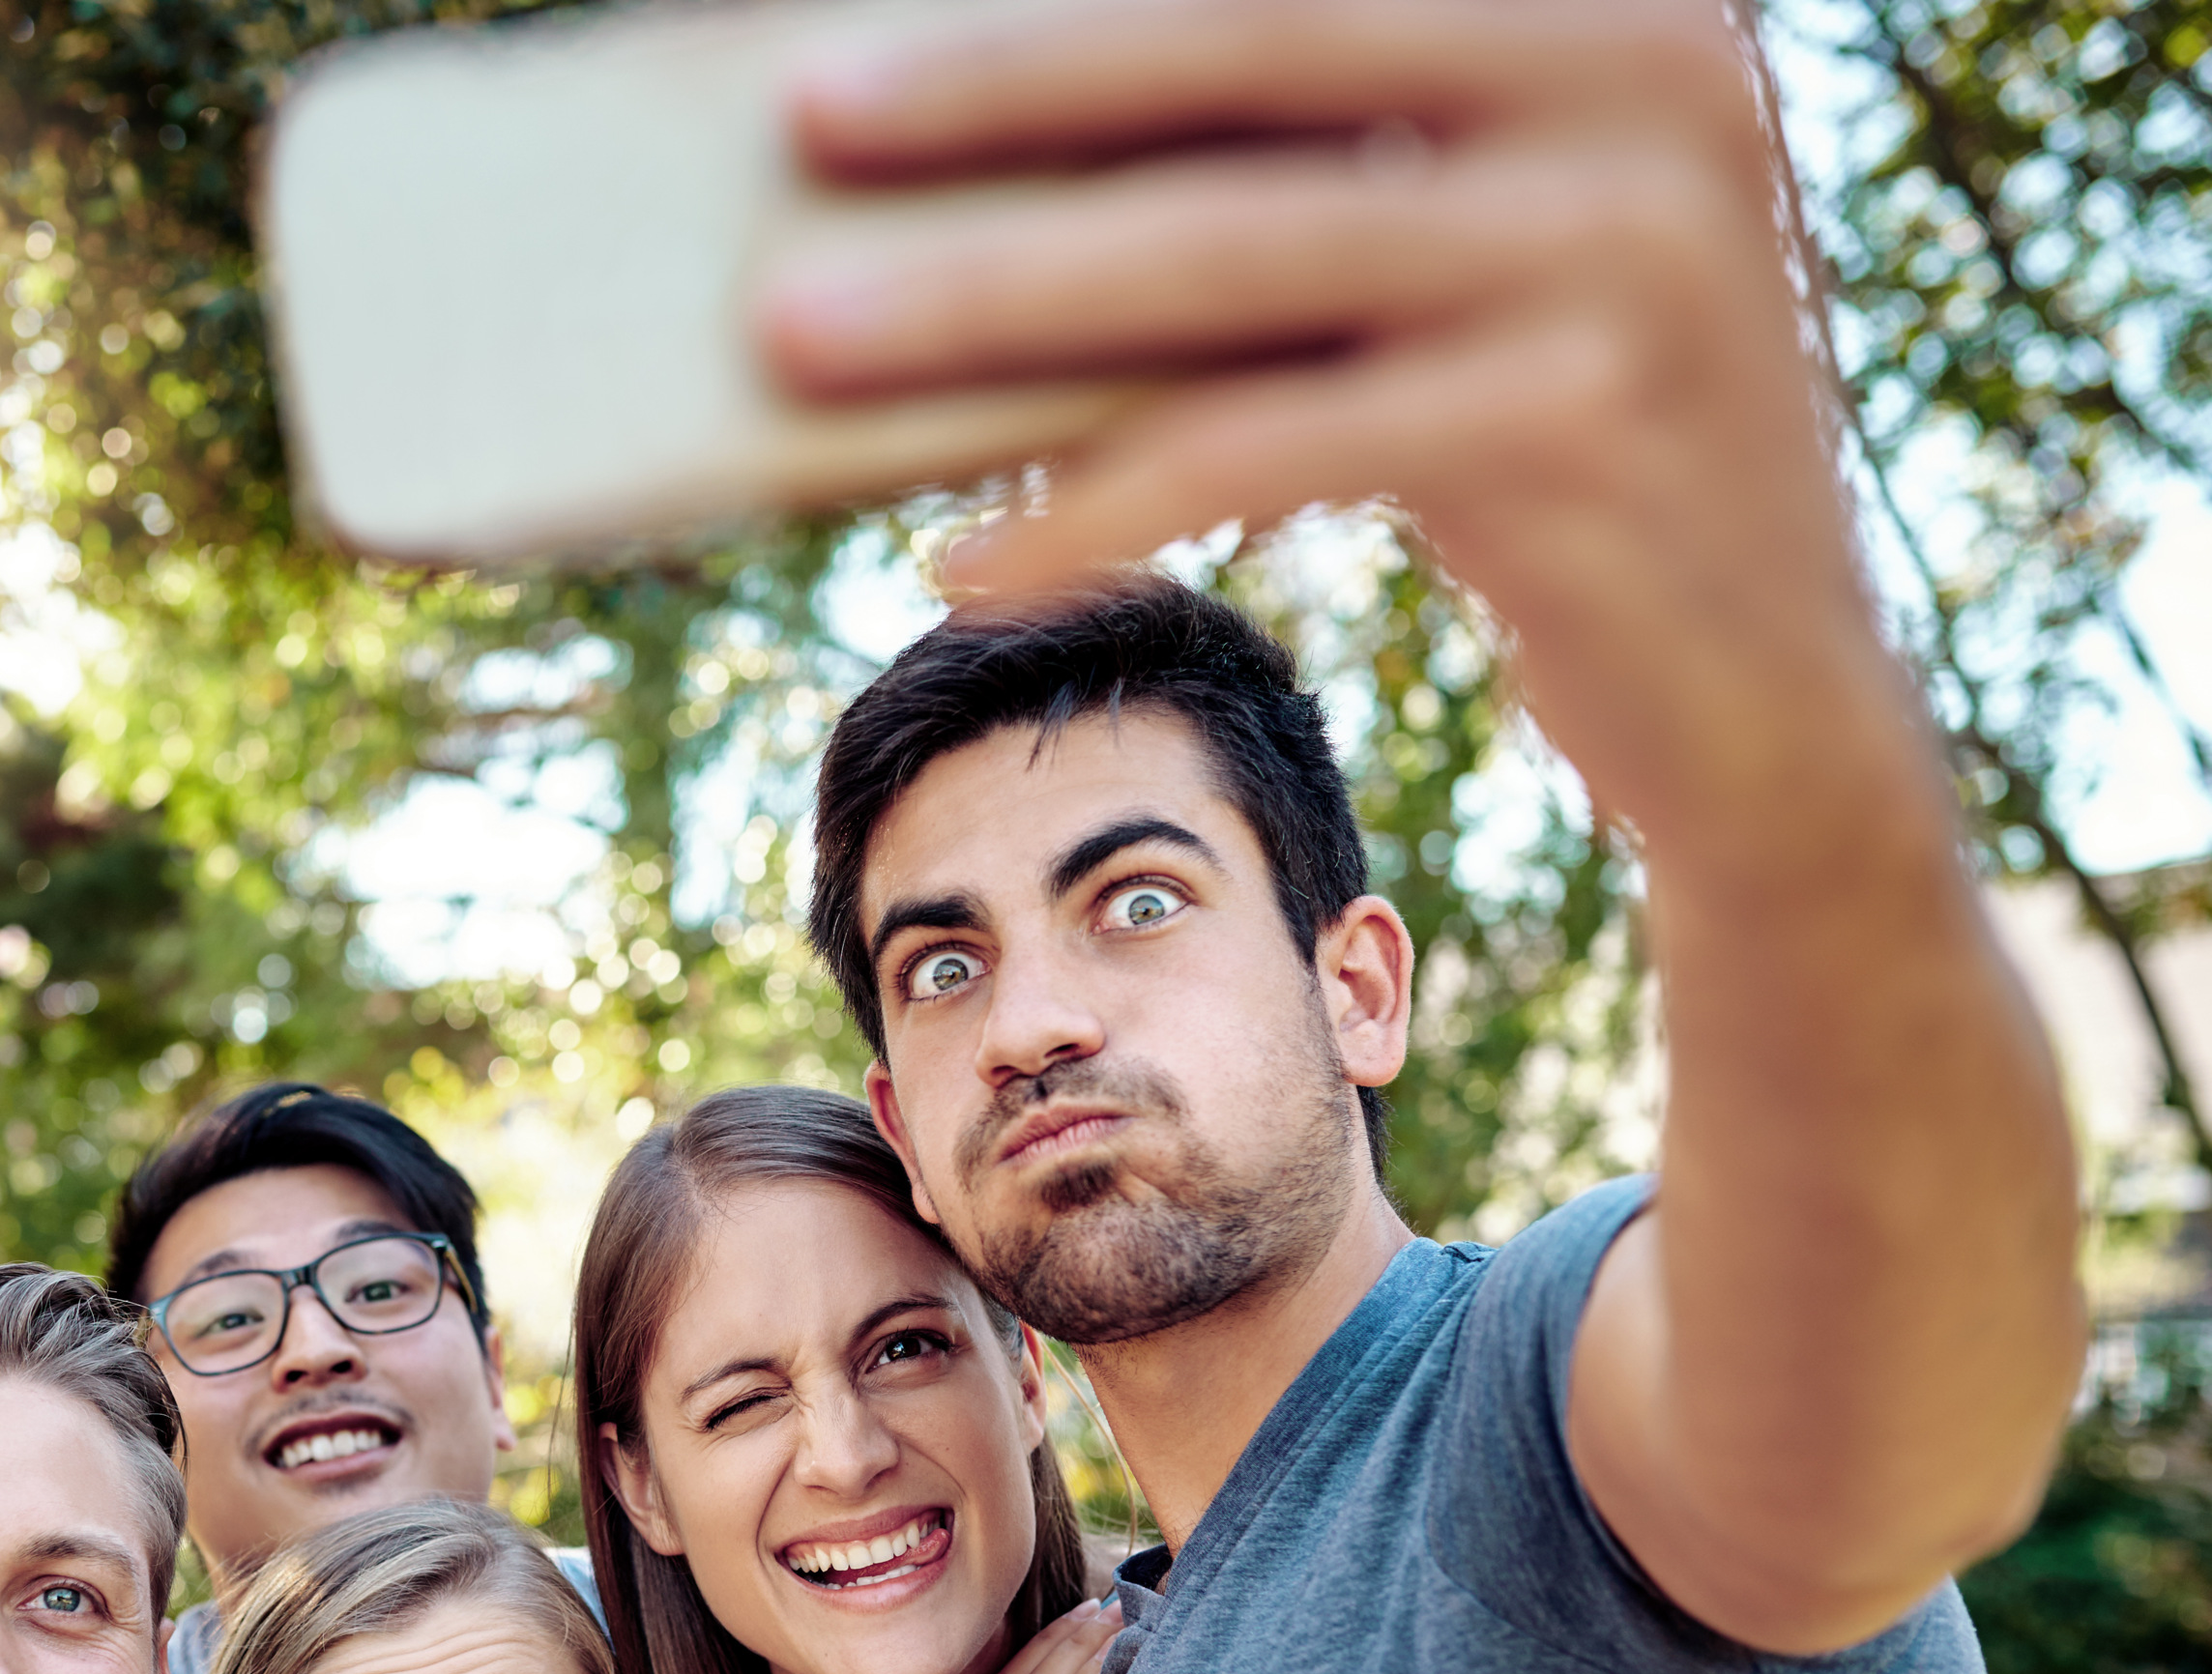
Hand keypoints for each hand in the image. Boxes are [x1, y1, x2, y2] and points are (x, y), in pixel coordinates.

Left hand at [764, 0, 1915, 844]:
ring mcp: (1635, 247)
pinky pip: (1268, 444)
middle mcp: (1646, 76)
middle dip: (997, 94)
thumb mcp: (1428, 277)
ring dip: (989, 301)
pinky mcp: (1589, 425)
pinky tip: (963, 556)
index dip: (1072, 4)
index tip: (853, 16)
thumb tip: (946, 176)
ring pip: (1231, 256)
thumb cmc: (1539, 451)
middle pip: (1242, 57)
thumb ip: (1271, 179)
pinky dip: (1094, 500)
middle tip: (802, 120)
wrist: (1770, 704)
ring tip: (802, 340)